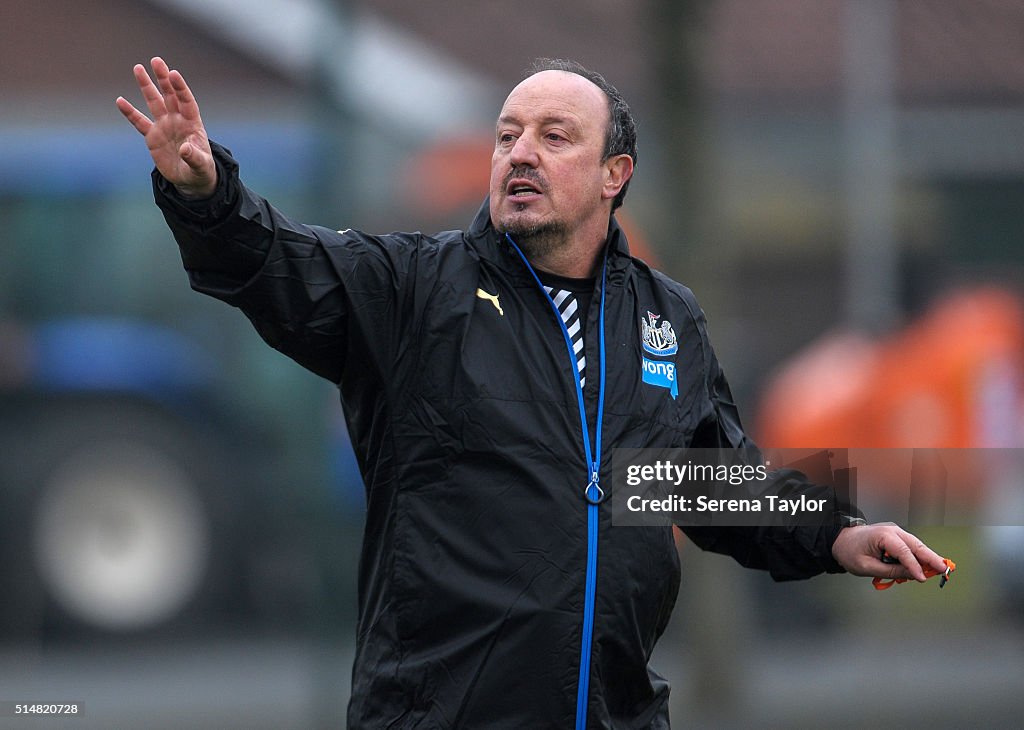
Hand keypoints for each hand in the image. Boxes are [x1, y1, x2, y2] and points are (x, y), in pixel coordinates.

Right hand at [115, 57, 216, 198]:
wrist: (190, 179)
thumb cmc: (201, 170)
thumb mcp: (200, 165)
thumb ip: (194, 157)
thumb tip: (185, 149)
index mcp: (192, 123)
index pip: (186, 101)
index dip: (180, 88)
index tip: (173, 73)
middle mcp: (177, 120)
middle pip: (169, 95)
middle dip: (163, 78)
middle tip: (156, 61)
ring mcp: (164, 126)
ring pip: (154, 102)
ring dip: (147, 86)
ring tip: (138, 68)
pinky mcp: (152, 137)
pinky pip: (139, 122)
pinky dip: (130, 112)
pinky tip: (120, 101)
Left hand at [831, 522, 947, 581]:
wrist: (841, 540)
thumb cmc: (849, 551)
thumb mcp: (866, 566)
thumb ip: (890, 571)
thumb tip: (911, 574)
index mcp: (882, 535)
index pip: (903, 551)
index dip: (914, 565)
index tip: (922, 578)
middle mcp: (892, 531)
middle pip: (916, 545)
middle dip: (931, 558)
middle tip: (944, 570)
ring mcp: (895, 533)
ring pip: (916, 546)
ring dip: (927, 558)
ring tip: (938, 570)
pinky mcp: (896, 538)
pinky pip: (910, 548)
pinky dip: (918, 557)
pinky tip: (926, 567)